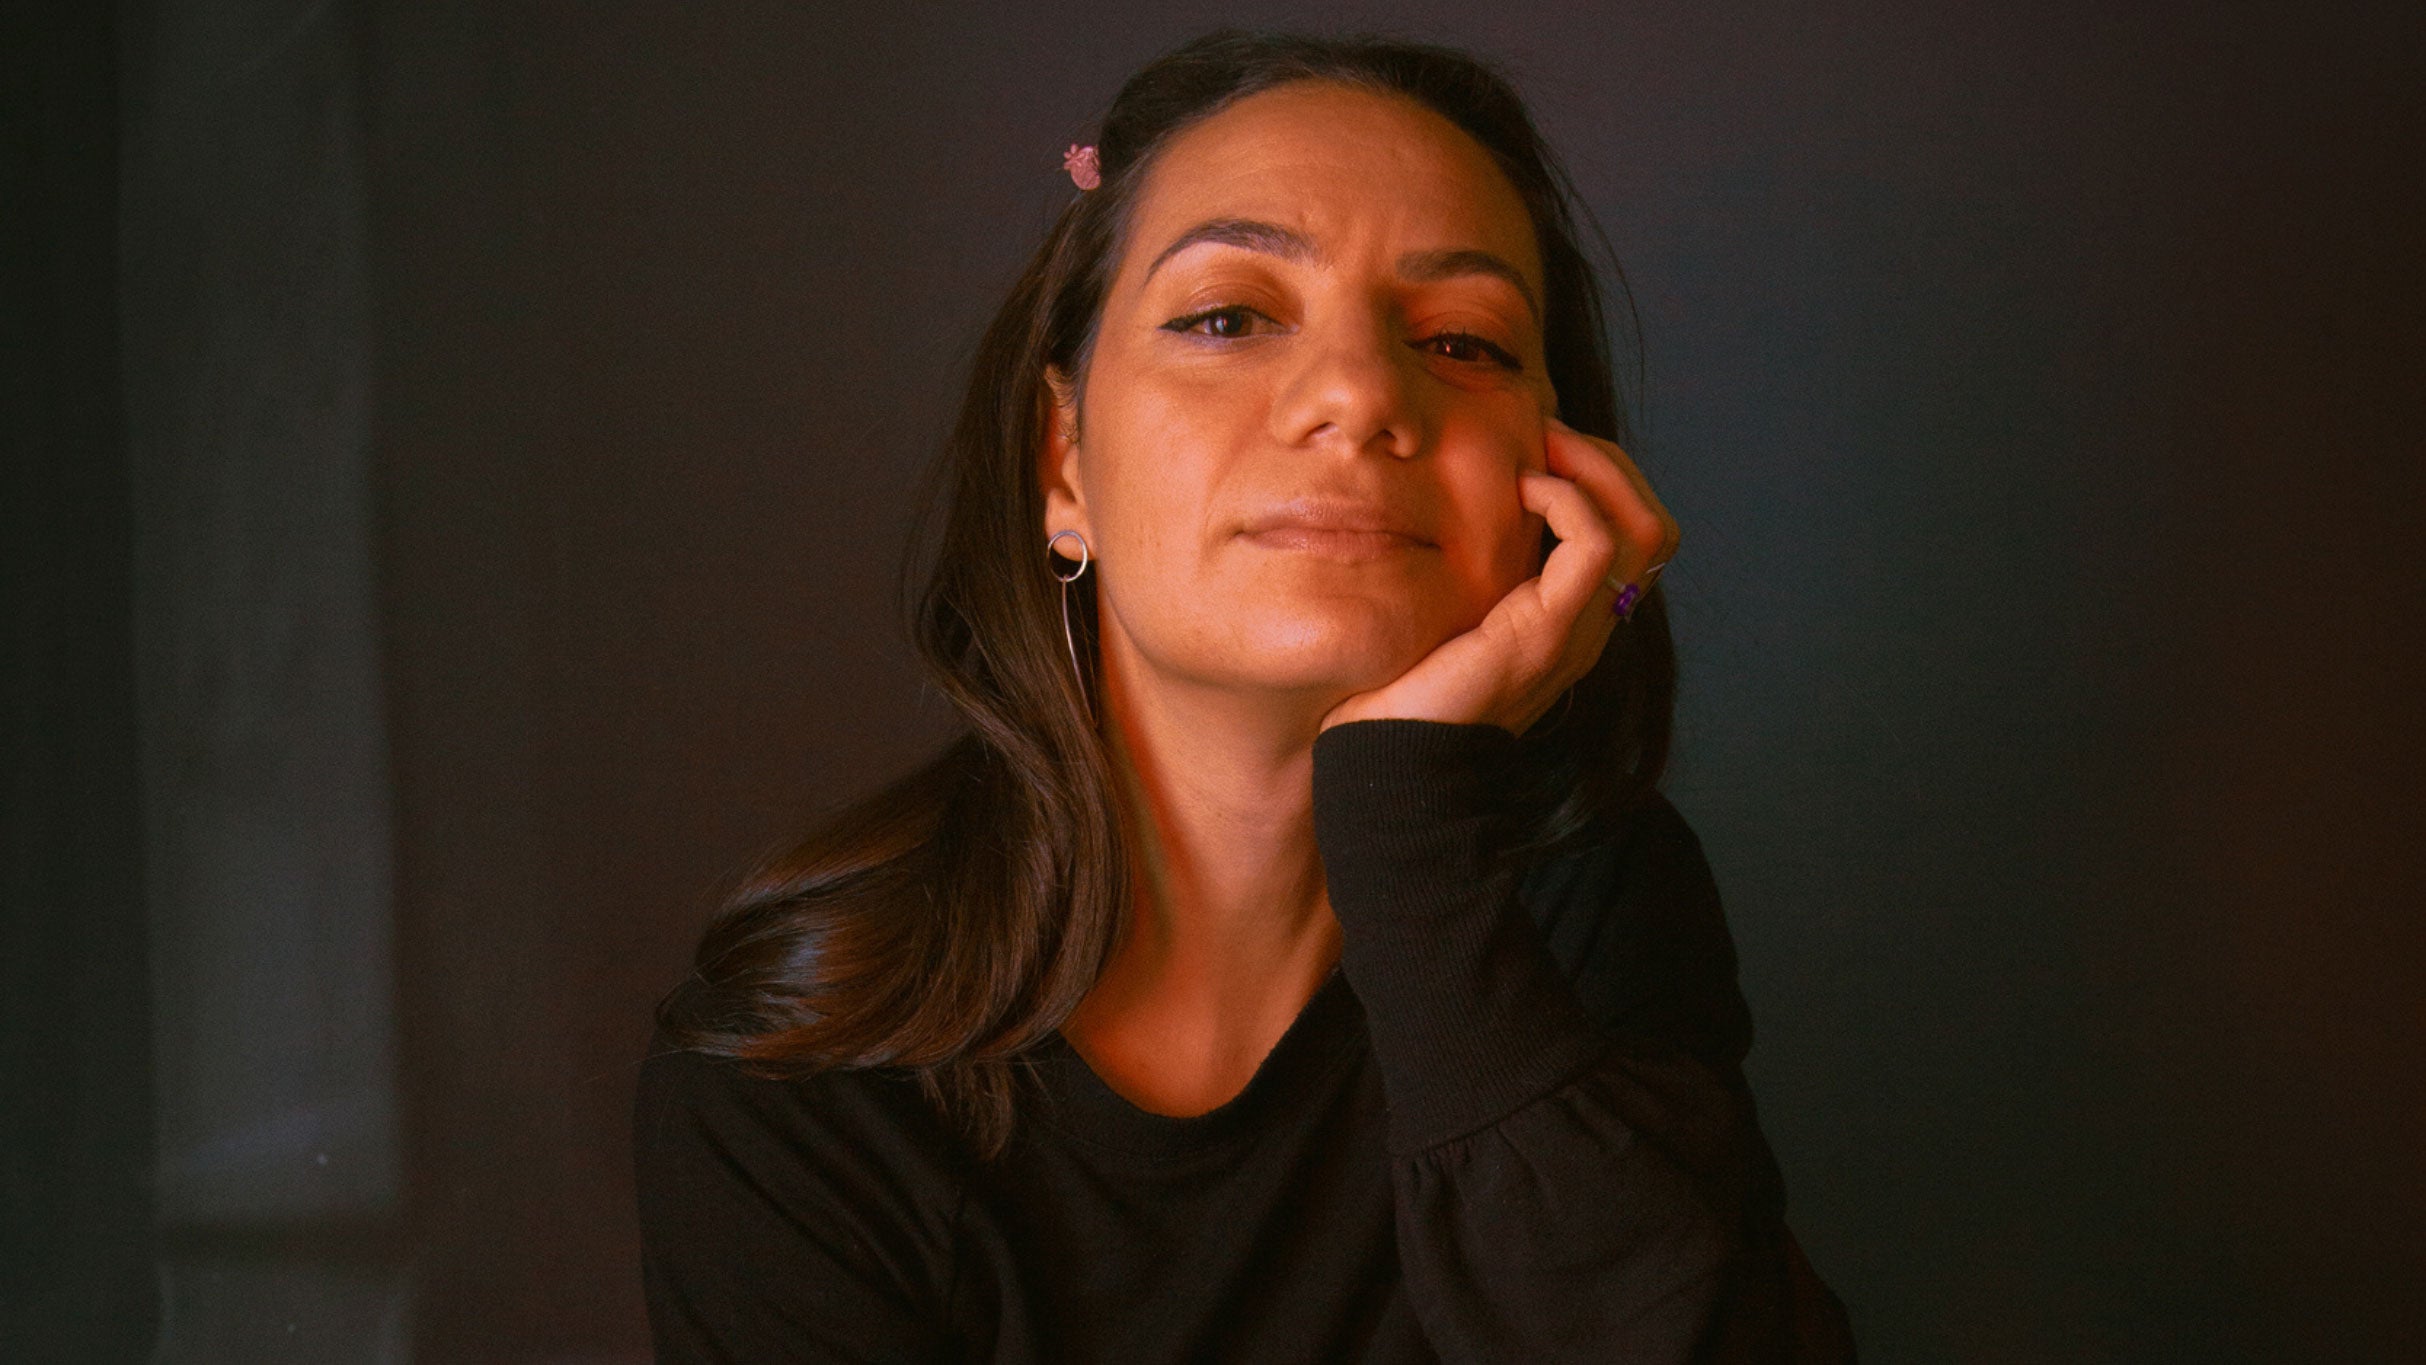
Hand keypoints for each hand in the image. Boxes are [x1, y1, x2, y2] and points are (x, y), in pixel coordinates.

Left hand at [1319, 418, 1679, 735]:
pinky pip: (1598, 544)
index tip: (1539, 444)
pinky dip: (1569, 499)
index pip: (1632, 532)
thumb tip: (1451, 501)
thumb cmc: (1399, 687)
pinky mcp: (1551, 631)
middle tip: (1547, 430)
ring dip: (1595, 467)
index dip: (1599, 476)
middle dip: (1606, 462)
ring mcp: (1578, 630)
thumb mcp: (1444, 609)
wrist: (1387, 758)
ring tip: (1542, 445)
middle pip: (1652, 523)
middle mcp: (1589, 624)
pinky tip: (1521, 489)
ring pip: (1644, 527)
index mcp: (1570, 618)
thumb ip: (1469, 567)